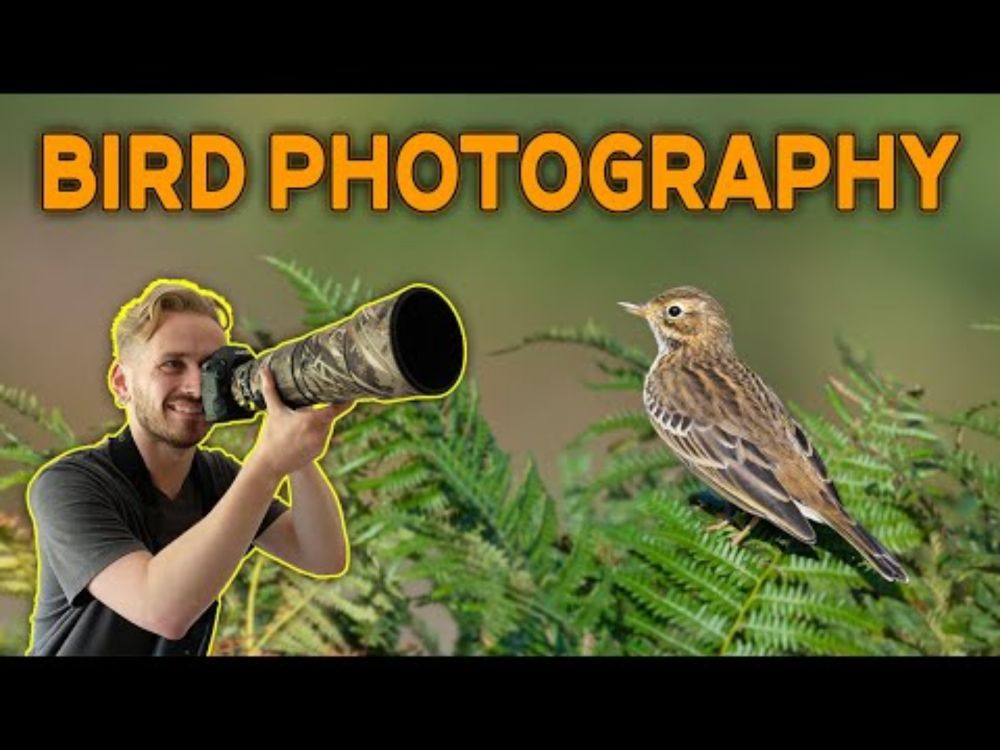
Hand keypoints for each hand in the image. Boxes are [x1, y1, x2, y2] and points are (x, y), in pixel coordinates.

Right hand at [249, 365, 351, 480]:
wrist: (270, 464)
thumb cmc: (272, 435)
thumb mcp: (274, 411)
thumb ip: (270, 389)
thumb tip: (264, 369)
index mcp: (312, 420)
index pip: (338, 408)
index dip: (346, 400)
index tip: (351, 392)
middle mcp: (320, 432)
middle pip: (331, 415)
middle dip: (326, 408)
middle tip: (324, 399)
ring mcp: (321, 443)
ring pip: (326, 426)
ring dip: (320, 421)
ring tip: (304, 420)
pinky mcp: (320, 451)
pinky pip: (322, 436)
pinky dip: (317, 432)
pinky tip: (303, 433)